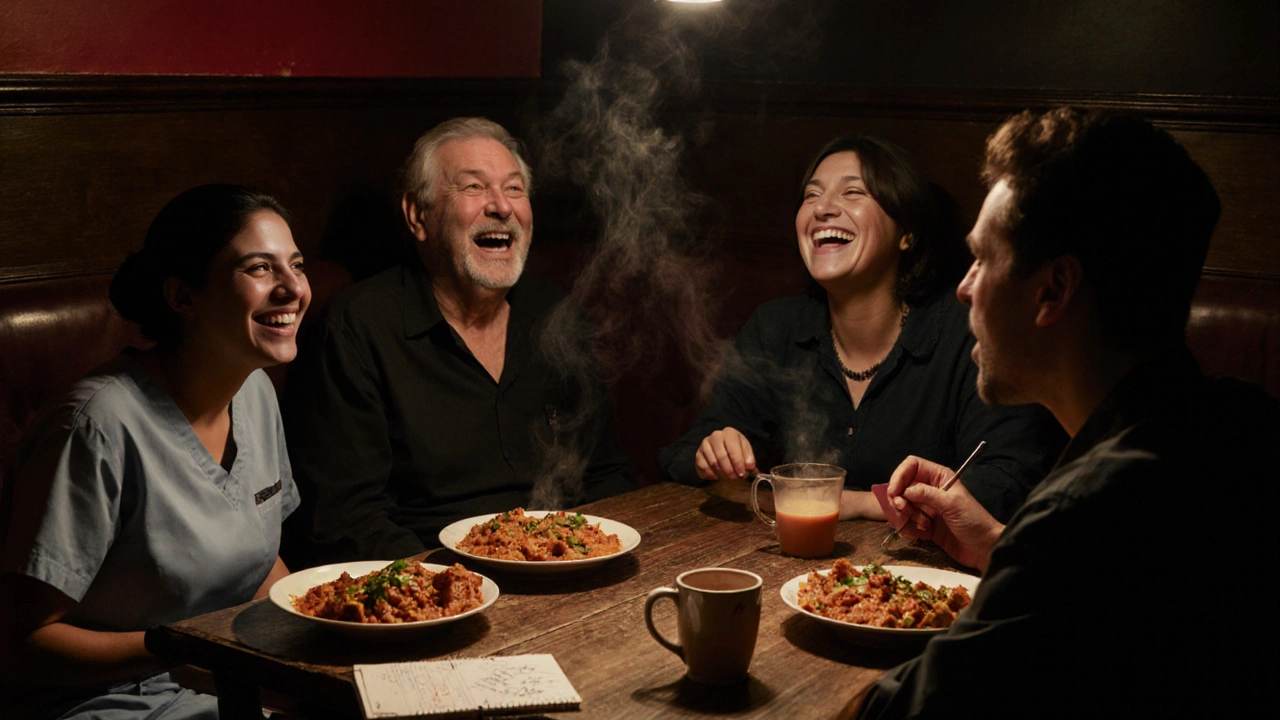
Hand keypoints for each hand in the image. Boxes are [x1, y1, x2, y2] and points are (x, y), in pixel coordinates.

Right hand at [694, 427, 755, 480]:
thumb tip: (750, 466)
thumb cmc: (735, 448)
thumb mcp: (745, 450)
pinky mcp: (698, 454)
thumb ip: (749, 458)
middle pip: (722, 457)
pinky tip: (718, 476)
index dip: (738, 463)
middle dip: (730, 471)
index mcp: (729, 433)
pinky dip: (712, 475)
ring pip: (713, 463)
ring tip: (728, 477)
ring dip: (722, 474)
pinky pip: (704, 468)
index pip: (732, 449)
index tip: (742, 473)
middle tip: (735, 478)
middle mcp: (715, 436)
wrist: (722, 446)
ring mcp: (705, 445)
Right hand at [887, 456, 1002, 571]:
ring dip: (908, 516)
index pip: (911, 466)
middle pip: (902, 487)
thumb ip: (926, 494)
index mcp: (939, 477)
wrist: (983, 548)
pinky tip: (923, 534)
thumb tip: (904, 491)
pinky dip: (909, 529)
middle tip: (905, 511)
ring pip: (902, 506)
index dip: (899, 476)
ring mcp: (927, 508)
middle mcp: (930, 489)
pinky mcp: (924, 525)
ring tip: (924, 525)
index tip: (895, 493)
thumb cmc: (973, 521)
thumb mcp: (951, 504)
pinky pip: (906, 523)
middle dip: (900, 500)